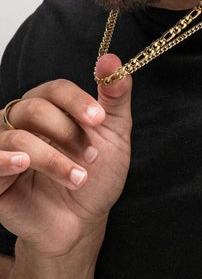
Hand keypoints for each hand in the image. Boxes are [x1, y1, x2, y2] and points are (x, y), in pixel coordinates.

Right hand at [0, 54, 131, 256]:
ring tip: (79, 178)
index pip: (55, 88)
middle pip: (34, 107)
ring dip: (54, 157)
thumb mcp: (113, 133)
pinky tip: (24, 164)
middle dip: (68, 131)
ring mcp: (5, 148)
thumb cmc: (97, 173)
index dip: (77, 100)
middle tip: (92, 156)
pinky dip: (7, 159)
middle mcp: (23, 123)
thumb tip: (111, 59)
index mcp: (51, 109)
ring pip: (17, 135)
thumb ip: (113, 97)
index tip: (99, 118)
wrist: (84, 219)